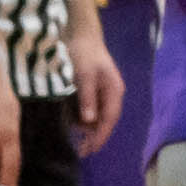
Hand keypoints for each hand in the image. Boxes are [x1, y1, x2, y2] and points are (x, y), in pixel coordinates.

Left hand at [69, 28, 125, 154]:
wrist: (79, 34)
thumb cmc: (83, 53)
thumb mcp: (84, 75)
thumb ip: (87, 98)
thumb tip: (89, 122)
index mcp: (114, 90)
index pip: (109, 119)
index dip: (101, 136)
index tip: (90, 150)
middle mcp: (110, 93)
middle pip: (105, 120)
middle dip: (95, 136)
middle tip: (82, 151)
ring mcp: (101, 91)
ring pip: (96, 115)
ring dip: (87, 128)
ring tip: (75, 141)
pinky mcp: (91, 89)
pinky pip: (88, 109)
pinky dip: (81, 118)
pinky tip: (72, 125)